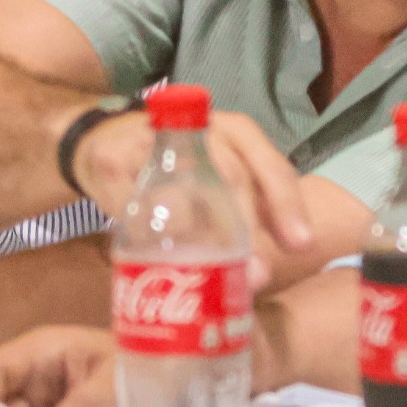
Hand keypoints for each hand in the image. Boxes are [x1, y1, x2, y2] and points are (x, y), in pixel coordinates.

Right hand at [74, 108, 313, 253]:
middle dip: (247, 231)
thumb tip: (276, 259)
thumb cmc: (178, 164)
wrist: (104, 137)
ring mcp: (153, 140)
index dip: (287, 204)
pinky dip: (149, 238)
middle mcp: (199, 128)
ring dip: (199, 242)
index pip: (270, 165)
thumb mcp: (220, 170)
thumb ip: (250, 205)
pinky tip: (158, 261)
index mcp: (235, 132)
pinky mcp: (112, 160)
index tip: (301, 244)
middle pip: (231, 177)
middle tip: (256, 276)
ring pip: (183, 194)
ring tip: (208, 278)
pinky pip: (135, 207)